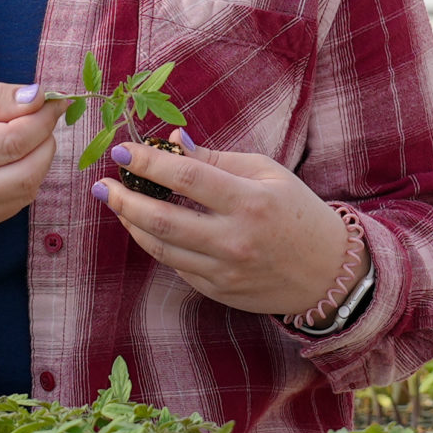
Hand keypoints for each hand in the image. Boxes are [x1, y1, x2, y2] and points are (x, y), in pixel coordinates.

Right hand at [0, 80, 68, 235]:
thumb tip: (36, 97)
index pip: (12, 141)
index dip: (42, 119)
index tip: (52, 100)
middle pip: (27, 172)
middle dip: (46, 140)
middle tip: (43, 116)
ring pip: (26, 192)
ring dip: (40, 160)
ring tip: (27, 134)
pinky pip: (14, 206)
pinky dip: (25, 179)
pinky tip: (13, 158)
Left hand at [92, 131, 365, 317]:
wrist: (329, 273)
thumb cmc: (298, 212)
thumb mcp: (268, 174)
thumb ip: (218, 159)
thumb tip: (173, 142)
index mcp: (251, 201)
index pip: (187, 178)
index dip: (149, 162)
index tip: (123, 151)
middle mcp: (235, 239)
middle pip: (163, 219)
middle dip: (124, 200)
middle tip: (103, 185)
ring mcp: (225, 270)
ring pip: (162, 247)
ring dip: (132, 223)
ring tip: (117, 204)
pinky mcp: (218, 291)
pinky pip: (176, 265)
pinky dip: (157, 244)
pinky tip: (146, 227)